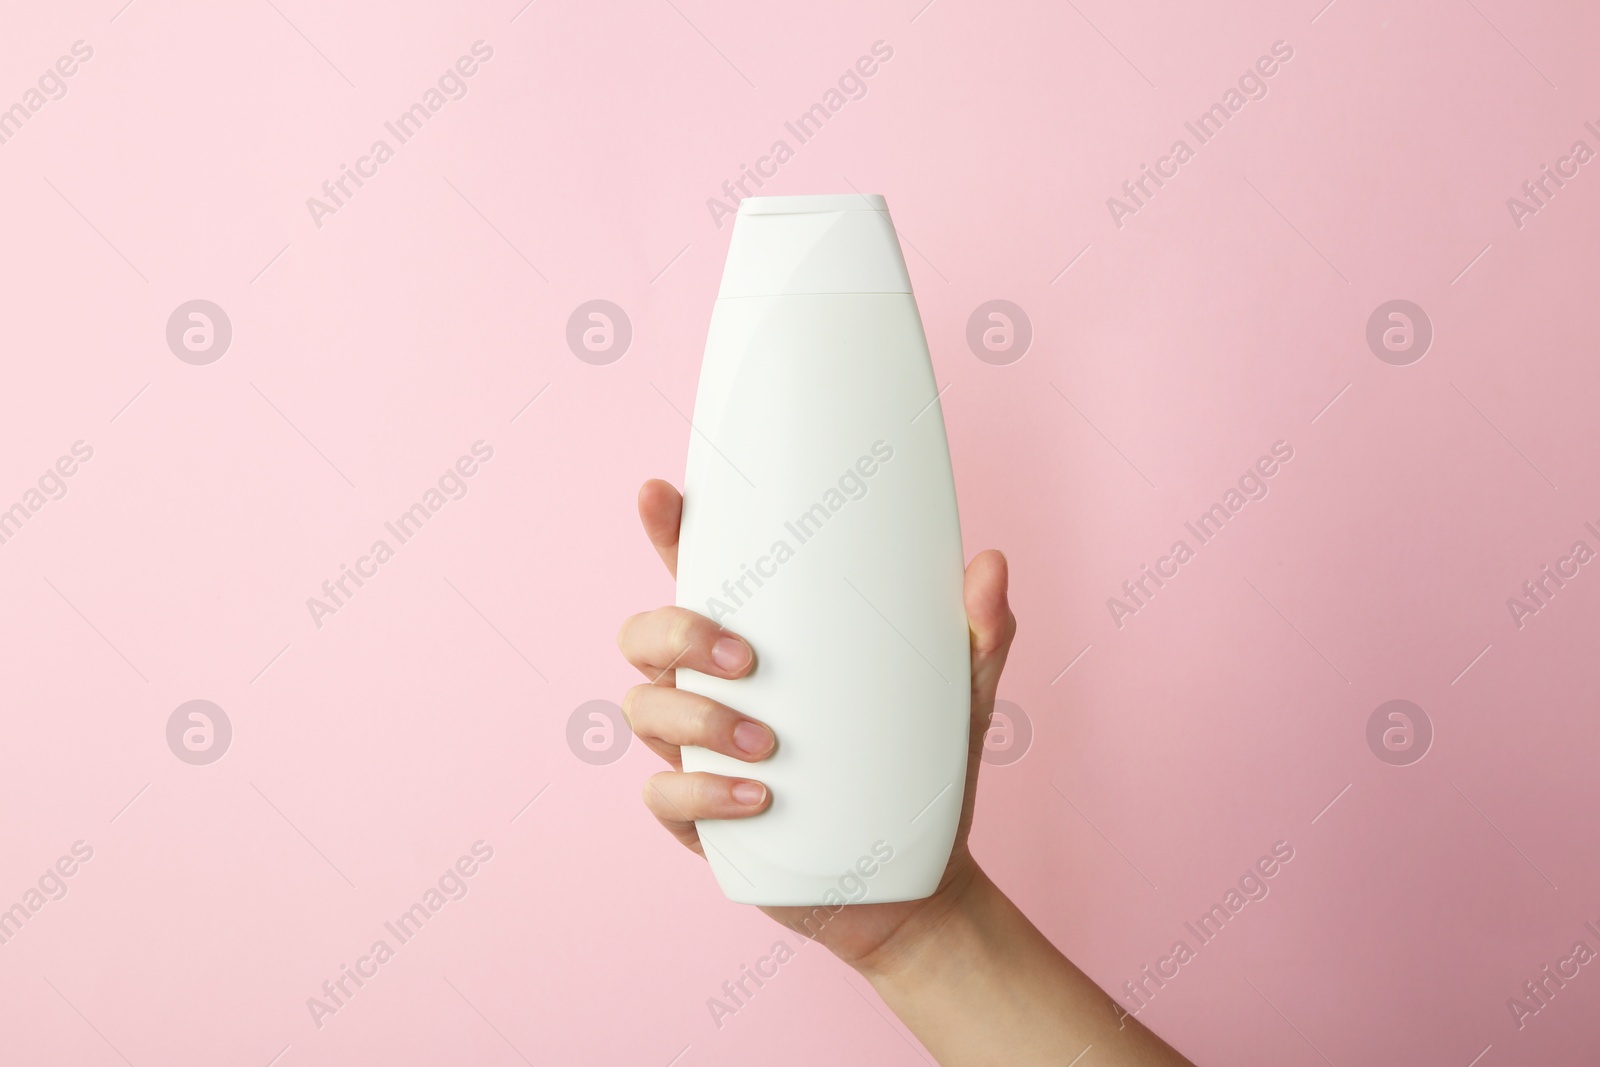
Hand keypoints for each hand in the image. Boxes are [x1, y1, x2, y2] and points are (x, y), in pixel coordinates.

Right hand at [616, 478, 1014, 967]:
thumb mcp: (959, 696)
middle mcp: (711, 688)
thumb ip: (978, 632)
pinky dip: (703, 795)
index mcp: (757, 640)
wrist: (912, 877)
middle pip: (644, 635)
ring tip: (766, 743)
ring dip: (693, 719)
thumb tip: (992, 565)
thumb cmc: (920, 768)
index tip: (661, 494)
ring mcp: (695, 754)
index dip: (668, 531)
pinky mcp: (699, 819)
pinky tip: (760, 798)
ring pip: (644, 710)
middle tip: (745, 659)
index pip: (695, 572)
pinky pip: (664, 798)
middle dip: (676, 634)